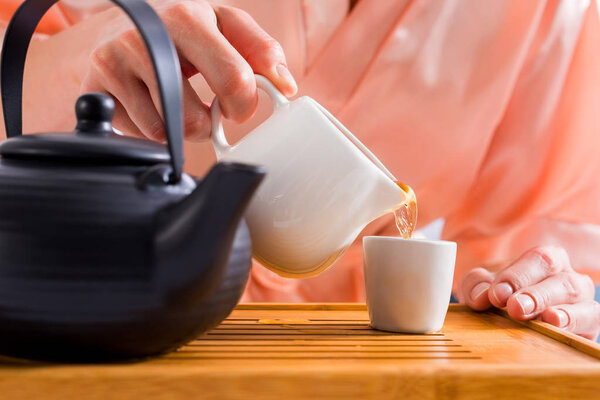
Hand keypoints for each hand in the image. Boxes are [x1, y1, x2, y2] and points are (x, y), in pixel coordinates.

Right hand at [18, 1, 296, 140]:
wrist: (121, 18)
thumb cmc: (181, 27)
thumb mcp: (224, 24)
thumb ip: (261, 51)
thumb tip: (286, 87)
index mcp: (187, 17)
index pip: (233, 79)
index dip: (243, 106)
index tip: (238, 107)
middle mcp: (146, 38)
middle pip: (192, 119)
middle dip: (207, 125)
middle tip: (205, 110)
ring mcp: (114, 61)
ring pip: (163, 133)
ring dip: (178, 130)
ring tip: (175, 103)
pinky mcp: (95, 85)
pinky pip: (135, 134)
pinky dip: (149, 130)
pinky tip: (150, 105)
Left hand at [458, 246, 599, 340]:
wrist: (508, 317)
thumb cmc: (498, 295)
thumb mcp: (480, 286)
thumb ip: (475, 286)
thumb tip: (480, 297)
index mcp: (545, 260)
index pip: (539, 260)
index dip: (518, 276)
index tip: (497, 294)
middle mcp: (568, 277)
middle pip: (562, 281)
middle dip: (537, 295)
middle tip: (515, 308)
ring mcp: (582, 302)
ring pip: (582, 303)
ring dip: (562, 313)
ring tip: (546, 319)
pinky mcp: (588, 326)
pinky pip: (591, 322)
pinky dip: (576, 325)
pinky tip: (558, 327)